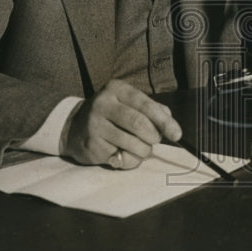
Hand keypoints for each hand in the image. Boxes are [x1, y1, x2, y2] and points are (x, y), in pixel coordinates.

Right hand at [60, 79, 181, 168]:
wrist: (75, 128)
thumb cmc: (111, 115)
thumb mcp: (129, 103)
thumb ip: (152, 109)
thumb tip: (169, 124)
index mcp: (116, 89)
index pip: (145, 105)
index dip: (164, 121)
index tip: (176, 134)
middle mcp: (103, 104)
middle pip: (139, 124)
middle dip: (153, 136)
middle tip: (154, 140)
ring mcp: (95, 126)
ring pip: (133, 144)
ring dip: (144, 151)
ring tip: (139, 147)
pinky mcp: (92, 146)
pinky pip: (122, 159)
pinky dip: (131, 160)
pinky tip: (122, 152)